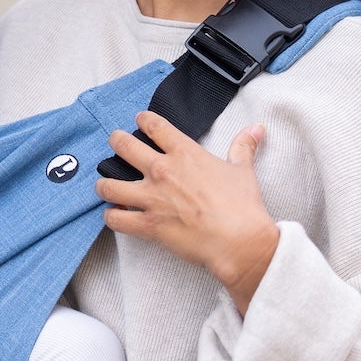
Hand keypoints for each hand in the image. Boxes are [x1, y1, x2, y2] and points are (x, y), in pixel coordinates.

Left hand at [96, 111, 280, 314]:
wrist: (239, 240)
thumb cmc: (242, 206)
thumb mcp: (242, 170)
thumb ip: (243, 146)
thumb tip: (256, 128)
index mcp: (185, 153)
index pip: (155, 126)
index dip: (143, 120)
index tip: (139, 120)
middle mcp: (163, 171)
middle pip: (124, 146)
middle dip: (116, 142)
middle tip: (114, 142)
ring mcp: (152, 198)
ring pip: (110, 185)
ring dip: (104, 184)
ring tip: (104, 185)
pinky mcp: (148, 225)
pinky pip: (116, 219)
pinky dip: (112, 216)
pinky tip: (114, 215)